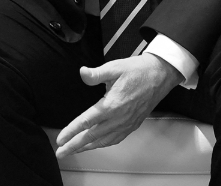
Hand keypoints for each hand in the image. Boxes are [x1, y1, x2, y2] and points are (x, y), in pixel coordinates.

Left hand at [55, 54, 183, 158]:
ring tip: (74, 151)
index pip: (87, 121)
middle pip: (92, 136)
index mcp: (112, 105)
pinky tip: (96, 145)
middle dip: (74, 146)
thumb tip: (82, 73)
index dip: (72, 131)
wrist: (160, 75)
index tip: (60, 140)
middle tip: (61, 153)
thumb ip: (96, 74)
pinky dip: (103, 144)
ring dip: (87, 147)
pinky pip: (115, 139)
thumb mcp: (114, 67)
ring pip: (104, 140)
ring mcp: (126, 123)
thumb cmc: (137, 70)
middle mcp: (119, 118)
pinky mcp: (132, 124)